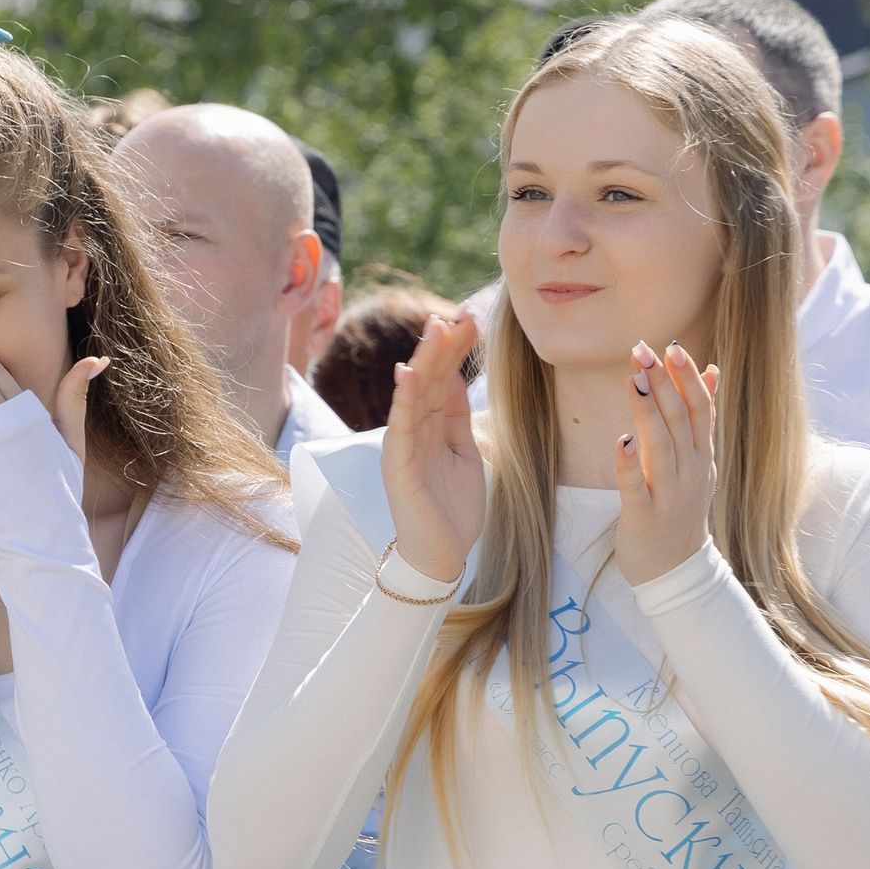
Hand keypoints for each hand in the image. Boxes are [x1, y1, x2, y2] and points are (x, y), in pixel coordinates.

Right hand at [379, 311, 484, 583]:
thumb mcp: (465, 452)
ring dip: (423, 361)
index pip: (442, 379)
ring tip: (434, 329)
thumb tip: (456, 378)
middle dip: (441, 346)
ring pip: (412, 395)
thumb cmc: (452, 508)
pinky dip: (403, 399)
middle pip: (427, 380)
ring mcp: (402, 448)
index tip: (472, 319)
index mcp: (431, 428)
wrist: (441, 555)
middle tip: (457, 313)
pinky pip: (400, 427)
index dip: (455, 350)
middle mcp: (413, 432)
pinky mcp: (397, 467)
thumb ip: (457, 417)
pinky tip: (407, 372)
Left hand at [614, 341, 719, 586]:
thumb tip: (712, 368)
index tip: (671, 348)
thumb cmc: (680, 509)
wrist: (676, 570)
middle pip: (680, 420)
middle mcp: (690, 470)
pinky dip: (629, 463)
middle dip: (662, 384)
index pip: (700, 409)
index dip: (686, 378)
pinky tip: (621, 440)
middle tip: (643, 351)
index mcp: (702, 455)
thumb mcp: (698, 461)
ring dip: (647, 411)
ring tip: (633, 380)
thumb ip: (701, 417)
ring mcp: (670, 493)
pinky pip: (636, 486)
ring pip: (660, 445)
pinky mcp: (644, 515)